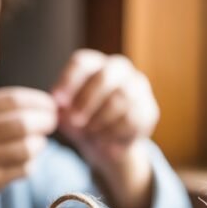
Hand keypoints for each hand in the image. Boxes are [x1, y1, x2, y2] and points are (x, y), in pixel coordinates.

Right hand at [0, 87, 57, 199]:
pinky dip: (31, 164)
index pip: (14, 100)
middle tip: (51, 123)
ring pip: (28, 148)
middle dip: (45, 121)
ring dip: (40, 144)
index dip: (38, 101)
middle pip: (24, 123)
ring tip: (38, 143)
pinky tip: (27, 161)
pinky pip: (24, 169)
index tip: (50, 105)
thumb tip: (43, 106)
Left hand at [51, 49, 159, 170]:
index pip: (81, 63)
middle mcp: (119, 69)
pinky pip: (133, 119)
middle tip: (75, 120)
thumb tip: (58, 107)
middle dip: (87, 100)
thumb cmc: (82, 120)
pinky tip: (104, 141)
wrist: (106, 144)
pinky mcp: (149, 110)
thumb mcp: (66, 115)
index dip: (68, 81)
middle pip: (105, 76)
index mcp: (94, 64)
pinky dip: (115, 132)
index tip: (57, 101)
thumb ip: (61, 109)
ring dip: (101, 119)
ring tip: (89, 132)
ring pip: (121, 98)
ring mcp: (138, 88)